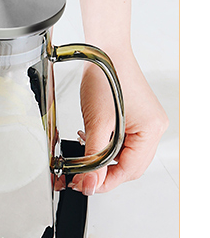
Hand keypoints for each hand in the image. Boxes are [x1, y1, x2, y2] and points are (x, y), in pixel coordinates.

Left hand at [70, 0, 168, 194]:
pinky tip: (93, 145)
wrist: (103, 51)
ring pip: (125, 155)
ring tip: (85, 162)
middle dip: (105, 173)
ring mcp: (146, 122)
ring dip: (105, 161)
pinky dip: (107, 147)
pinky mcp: (134, 117)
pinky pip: (123, 142)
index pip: (131, 170)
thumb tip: (90, 184)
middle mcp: (153, 127)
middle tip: (82, 178)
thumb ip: (93, 158)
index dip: (107, 182)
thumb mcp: (96, 124)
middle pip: (130, 165)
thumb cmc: (106, 77)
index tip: (86, 186)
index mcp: (151, 130)